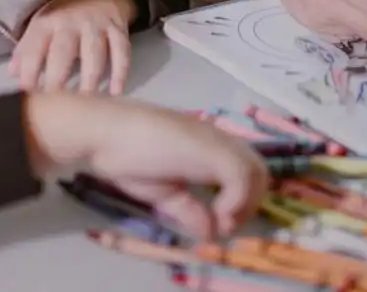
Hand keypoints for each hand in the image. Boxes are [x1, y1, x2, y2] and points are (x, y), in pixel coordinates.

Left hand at [10, 0, 135, 94]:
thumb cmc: (64, 17)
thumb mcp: (42, 26)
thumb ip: (27, 49)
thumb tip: (12, 74)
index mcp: (47, 22)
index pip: (35, 46)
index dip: (29, 69)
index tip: (28, 92)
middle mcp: (71, 22)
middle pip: (63, 50)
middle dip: (57, 76)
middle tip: (55, 102)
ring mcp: (96, 25)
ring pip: (94, 52)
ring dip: (90, 76)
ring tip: (85, 98)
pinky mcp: (118, 29)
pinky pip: (121, 51)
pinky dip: (120, 71)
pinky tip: (115, 91)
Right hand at [25, 93, 268, 238]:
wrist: (107, 133)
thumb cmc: (128, 156)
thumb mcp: (165, 193)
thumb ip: (189, 209)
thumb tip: (211, 232)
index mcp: (207, 146)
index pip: (245, 169)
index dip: (242, 200)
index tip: (222, 222)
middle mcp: (217, 140)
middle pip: (259, 170)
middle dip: (249, 204)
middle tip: (224, 224)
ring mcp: (216, 142)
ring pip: (257, 172)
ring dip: (245, 205)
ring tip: (220, 220)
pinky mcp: (211, 149)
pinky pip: (241, 177)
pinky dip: (234, 202)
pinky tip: (215, 215)